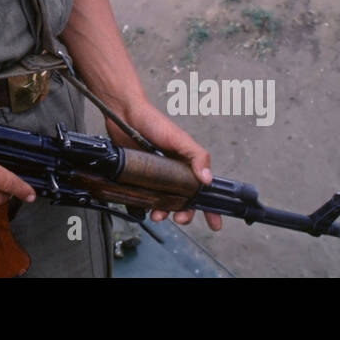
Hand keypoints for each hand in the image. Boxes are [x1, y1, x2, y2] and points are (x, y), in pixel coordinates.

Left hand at [106, 103, 222, 231]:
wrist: (124, 116)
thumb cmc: (153, 122)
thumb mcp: (179, 138)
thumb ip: (196, 156)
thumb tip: (207, 179)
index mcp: (187, 164)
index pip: (203, 189)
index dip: (210, 206)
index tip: (215, 223)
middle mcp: (174, 171)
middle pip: (184, 201)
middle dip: (185, 213)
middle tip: (180, 218)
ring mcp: (156, 176)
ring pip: (165, 202)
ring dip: (164, 212)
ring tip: (158, 214)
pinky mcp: (140, 177)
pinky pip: (146, 197)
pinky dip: (147, 205)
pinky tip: (144, 207)